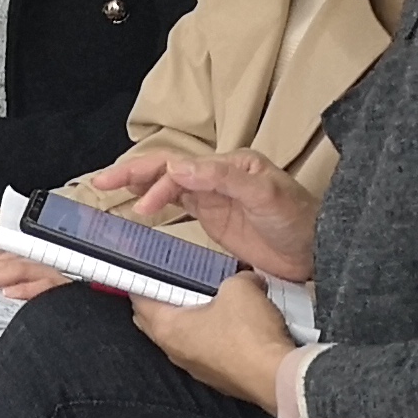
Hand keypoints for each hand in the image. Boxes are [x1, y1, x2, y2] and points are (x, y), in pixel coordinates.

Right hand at [92, 147, 316, 280]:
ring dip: (137, 185)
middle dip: (132, 173)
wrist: (316, 251)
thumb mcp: (264, 195)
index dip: (155, 183)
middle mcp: (217, 176)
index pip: (179, 167)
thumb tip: (179, 168)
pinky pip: (175, 205)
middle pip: (165, 169)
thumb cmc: (299, 220)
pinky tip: (138, 207)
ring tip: (108, 189)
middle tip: (101, 183)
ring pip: (165, 184)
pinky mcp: (212, 216)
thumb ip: (223, 178)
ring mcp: (213, 196)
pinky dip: (153, 202)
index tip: (143, 207)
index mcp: (228, 165)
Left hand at [129, 272, 294, 408]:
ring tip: (208, 301)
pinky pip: (203, 352)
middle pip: (154, 320)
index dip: (143, 279)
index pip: (139, 299)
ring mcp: (194, 368)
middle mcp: (173, 351)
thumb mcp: (240, 287)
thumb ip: (235, 276)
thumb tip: (244, 278)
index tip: (150, 267)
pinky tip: (229, 327)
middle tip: (178, 281)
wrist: (277, 378)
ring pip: (180, 337)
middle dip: (162, 300)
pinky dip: (208, 337)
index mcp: (167, 327)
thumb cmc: (249, 333)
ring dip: (188, 320)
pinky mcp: (215, 378)